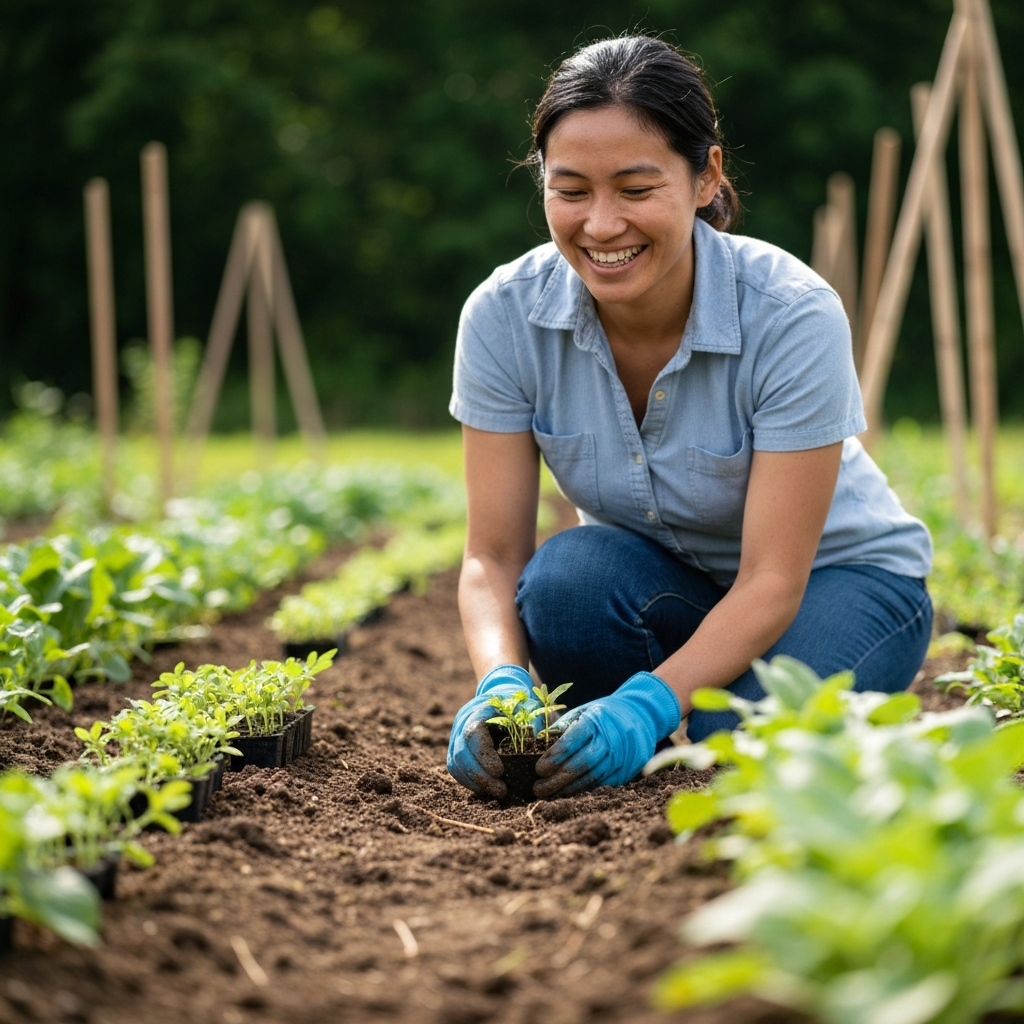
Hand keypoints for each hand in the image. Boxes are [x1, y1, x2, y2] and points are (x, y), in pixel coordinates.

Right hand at [448, 665, 537, 797]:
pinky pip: (457, 769)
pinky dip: (470, 781)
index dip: (484, 755)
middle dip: (480, 775)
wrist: (502, 694)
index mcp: (479, 710)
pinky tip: (487, 789)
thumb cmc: (517, 702)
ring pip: (455, 764)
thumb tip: (535, 745)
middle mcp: (462, 723)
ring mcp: (456, 736)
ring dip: (475, 781)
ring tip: (498, 792)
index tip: (499, 772)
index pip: (473, 734)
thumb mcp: (527, 706)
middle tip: (501, 790)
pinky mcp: (457, 749)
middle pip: (460, 753)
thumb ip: (531, 722)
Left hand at [534, 672, 680, 796]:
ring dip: (569, 789)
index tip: (538, 769)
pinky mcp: (628, 770)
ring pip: (592, 778)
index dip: (553, 758)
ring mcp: (622, 756)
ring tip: (550, 794)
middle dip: (557, 779)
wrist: (641, 715)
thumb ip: (563, 727)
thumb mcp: (583, 711)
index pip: (571, 742)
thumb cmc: (604, 714)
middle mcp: (611, 739)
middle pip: (581, 764)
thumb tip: (539, 745)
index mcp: (596, 720)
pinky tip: (569, 793)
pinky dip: (585, 790)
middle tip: (538, 788)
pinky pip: (603, 784)